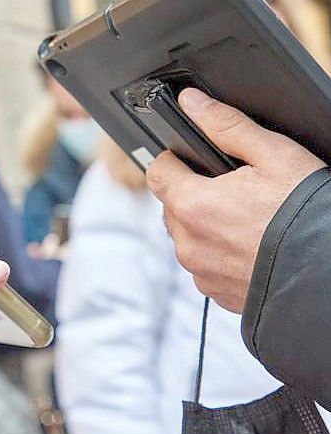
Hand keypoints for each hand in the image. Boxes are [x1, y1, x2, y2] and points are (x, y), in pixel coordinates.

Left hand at [146, 88, 325, 312]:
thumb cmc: (306, 214)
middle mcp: (188, 242)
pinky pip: (204, 265)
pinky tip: (248, 244)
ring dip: (205, 225)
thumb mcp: (274, 156)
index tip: (187, 157)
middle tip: (231, 188)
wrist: (328, 273)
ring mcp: (200, 271)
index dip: (172, 160)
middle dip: (193, 193)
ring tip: (245, 217)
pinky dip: (219, 252)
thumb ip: (227, 126)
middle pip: (172, 206)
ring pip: (187, 237)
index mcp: (193, 205)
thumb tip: (192, 103)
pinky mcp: (214, 292)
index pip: (157, 173)